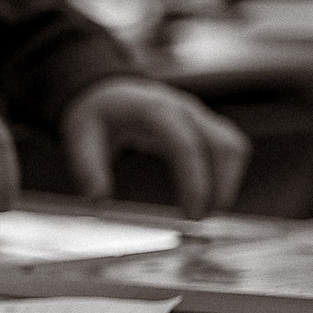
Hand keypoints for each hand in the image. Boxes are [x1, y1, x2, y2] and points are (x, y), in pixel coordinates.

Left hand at [61, 76, 250, 218]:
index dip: (194, 180)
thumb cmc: (96, 114)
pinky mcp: (205, 124)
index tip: (192, 214)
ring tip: (207, 213)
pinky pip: (229, 147)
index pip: (185, 146)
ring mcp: (199, 115)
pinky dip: (228, 172)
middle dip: (221, 185)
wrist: (109, 91)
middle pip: (222, 145)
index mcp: (154, 110)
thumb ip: (88, 169)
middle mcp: (184, 109)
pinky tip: (212, 196)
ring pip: (233, 145)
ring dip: (229, 181)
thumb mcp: (79, 136)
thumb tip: (98, 202)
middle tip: (202, 221)